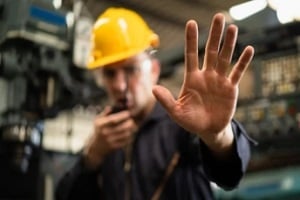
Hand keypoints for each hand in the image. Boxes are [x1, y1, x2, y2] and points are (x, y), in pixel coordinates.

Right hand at [83, 108, 136, 168]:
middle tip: (132, 120)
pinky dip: (130, 136)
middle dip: (130, 122)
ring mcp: (110, 140)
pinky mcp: (115, 146)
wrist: (96, 147)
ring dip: (131, 129)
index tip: (128, 113)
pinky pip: (126, 140)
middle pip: (123, 127)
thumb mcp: (98, 120)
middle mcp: (105, 133)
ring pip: (126, 134)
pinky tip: (129, 133)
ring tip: (132, 126)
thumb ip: (104, 113)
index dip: (122, 116)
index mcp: (101, 125)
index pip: (114, 119)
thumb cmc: (99, 130)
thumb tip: (110, 107)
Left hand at [152, 13, 253, 146]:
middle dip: (214, 35)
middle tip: (218, 17)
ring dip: (229, 44)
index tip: (191, 23)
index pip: (191, 55)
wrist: (208, 130)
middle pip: (210, 51)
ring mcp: (219, 80)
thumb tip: (154, 88)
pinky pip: (237, 73)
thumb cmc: (191, 121)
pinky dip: (243, 62)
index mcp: (192, 78)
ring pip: (225, 58)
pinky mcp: (230, 88)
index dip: (191, 40)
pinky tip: (249, 49)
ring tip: (233, 28)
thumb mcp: (176, 112)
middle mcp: (206, 75)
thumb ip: (166, 101)